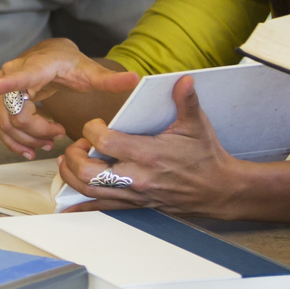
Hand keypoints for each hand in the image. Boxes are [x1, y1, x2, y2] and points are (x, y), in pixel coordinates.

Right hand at [0, 38, 137, 158]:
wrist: (49, 56)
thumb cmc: (68, 63)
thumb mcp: (90, 71)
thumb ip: (111, 79)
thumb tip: (135, 78)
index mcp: (37, 66)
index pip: (21, 75)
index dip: (9, 82)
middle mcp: (11, 74)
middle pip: (17, 113)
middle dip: (38, 131)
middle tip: (59, 135)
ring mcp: (0, 87)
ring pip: (5, 123)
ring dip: (26, 140)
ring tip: (48, 144)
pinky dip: (13, 142)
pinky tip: (30, 150)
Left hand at [57, 77, 247, 218]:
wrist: (220, 190)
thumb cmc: (206, 157)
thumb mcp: (197, 125)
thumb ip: (186, 101)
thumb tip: (184, 80)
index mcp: (149, 154)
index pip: (105, 142)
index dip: (91, 130)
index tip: (96, 123)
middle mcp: (138, 177)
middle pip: (88, 173)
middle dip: (74, 156)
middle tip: (78, 144)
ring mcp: (136, 194)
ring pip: (90, 192)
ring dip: (72, 177)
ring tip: (72, 161)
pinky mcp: (137, 205)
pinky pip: (104, 208)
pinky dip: (83, 205)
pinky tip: (69, 203)